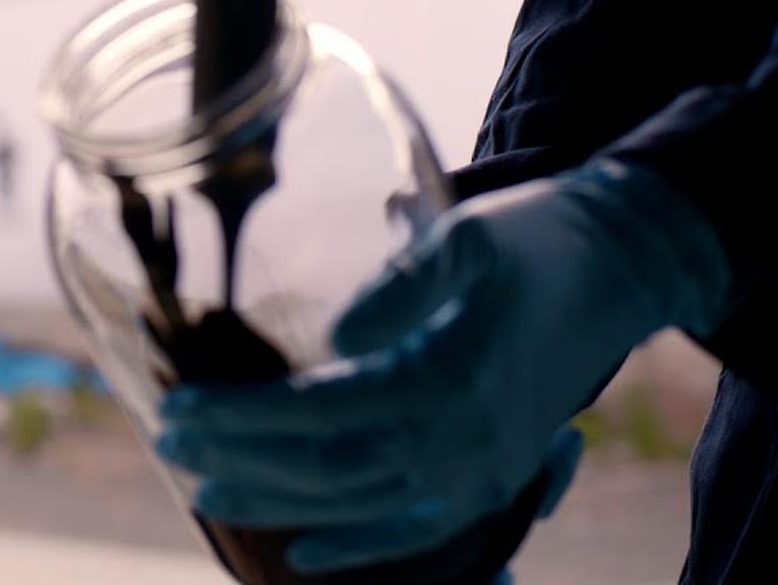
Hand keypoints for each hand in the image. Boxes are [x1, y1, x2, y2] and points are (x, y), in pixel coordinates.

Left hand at [156, 159, 728, 572]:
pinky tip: (303, 553)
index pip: (318, 412)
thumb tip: (337, 337)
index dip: (242, 417)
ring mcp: (482, 470)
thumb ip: (401, 286)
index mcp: (447, 378)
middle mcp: (462, 440)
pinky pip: (418, 531)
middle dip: (240, 459)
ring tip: (208, 488)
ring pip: (359, 506)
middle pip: (327, 467)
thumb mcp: (464, 237)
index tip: (178, 407)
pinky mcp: (495, 479)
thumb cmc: (530, 240)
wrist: (621, 265)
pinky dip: (360, 547)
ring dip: (278, 501)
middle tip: (169, 442)